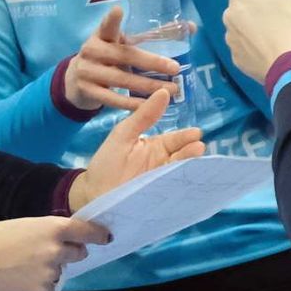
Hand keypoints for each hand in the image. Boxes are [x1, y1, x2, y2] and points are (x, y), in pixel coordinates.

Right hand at [0, 216, 110, 290]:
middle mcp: (57, 251)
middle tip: (46, 253)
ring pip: (61, 273)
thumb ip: (50, 233)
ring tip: (24, 267)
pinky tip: (21, 280)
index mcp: (53, 229)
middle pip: (79, 253)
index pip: (86, 231)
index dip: (98, 235)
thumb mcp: (27, 226)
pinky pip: (50, 288)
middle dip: (69, 253)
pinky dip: (40, 286)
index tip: (106, 237)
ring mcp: (50, 273)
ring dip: (50, 271)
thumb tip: (66, 243)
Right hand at [64, 7, 188, 112]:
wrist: (76, 81)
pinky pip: (114, 99)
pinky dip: (133, 104)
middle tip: (175, 68)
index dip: (112, 19)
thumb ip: (151, 36)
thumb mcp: (121, 44)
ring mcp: (87, 72)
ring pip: (122, 80)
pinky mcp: (88, 91)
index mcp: (102, 35)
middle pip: (124, 56)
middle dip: (151, 63)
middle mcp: (92, 50)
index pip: (107, 25)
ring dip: (148, 86)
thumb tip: (191, 26)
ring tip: (171, 90)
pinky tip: (150, 106)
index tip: (118, 10)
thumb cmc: (108, 57)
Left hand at [69, 88, 205, 210]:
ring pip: (181, 174)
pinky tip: (189, 184)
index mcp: (155, 147)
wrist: (92, 195)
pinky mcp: (161, 198)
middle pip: (182, 157)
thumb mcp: (123, 135)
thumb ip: (143, 116)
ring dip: (189, 168)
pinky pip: (175, 192)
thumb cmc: (107, 163)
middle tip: (199, 148)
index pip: (176, 140)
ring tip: (195, 164)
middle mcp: (163, 164)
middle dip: (191, 153)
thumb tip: (164, 91)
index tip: (196, 133)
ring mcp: (163, 182)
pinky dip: (183, 188)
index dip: (186, 137)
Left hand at [223, 0, 290, 80]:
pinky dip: (253, 46)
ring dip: (253, 27)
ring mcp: (230, 38)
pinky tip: (270, 51)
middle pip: (241, 5)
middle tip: (279, 20)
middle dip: (255, 9)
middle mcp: (228, 15)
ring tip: (275, 37)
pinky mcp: (235, 59)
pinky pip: (243, 45)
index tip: (277, 3)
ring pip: (241, 25)